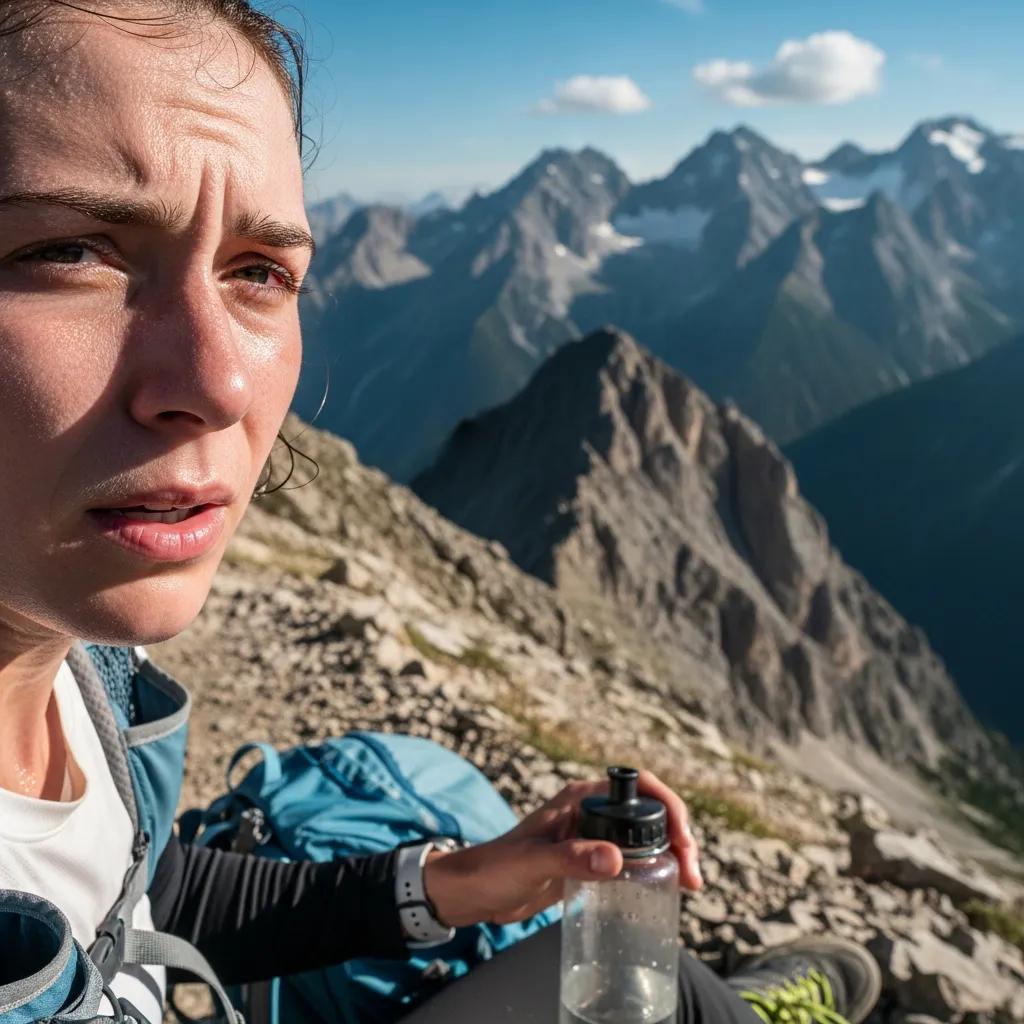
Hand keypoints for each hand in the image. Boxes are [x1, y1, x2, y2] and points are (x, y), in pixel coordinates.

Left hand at [422, 770, 701, 927]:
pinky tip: (665, 890)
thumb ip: (570, 859)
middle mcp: (590, 812)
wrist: (473, 893)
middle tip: (692, 873)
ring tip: (689, 884)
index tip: (682, 838)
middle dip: (678, 835)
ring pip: (646, 835)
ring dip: (672, 854)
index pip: (636, 786)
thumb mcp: (532, 863)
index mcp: (579, 798)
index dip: (666, 805)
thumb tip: (616, 860)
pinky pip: (634, 859)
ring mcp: (592, 837)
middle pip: (649, 811)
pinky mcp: (590, 862)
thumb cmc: (494, 869)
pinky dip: (655, 870)